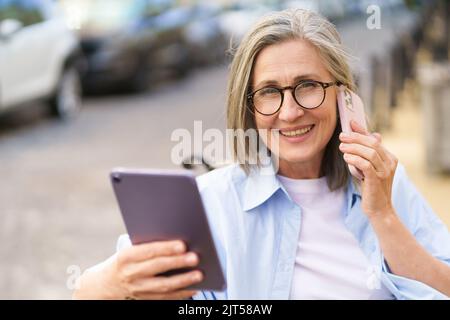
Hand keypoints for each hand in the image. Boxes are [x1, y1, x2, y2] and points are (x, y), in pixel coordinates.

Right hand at [77, 240, 203, 299]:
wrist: (104, 285)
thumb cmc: (125, 261)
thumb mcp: (130, 251)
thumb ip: (149, 246)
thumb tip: (177, 242)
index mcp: (127, 257)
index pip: (149, 251)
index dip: (166, 248)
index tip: (182, 245)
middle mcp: (131, 274)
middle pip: (158, 267)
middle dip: (178, 263)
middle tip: (195, 257)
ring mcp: (137, 289)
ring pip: (163, 286)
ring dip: (183, 281)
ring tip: (199, 275)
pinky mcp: (144, 300)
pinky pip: (165, 298)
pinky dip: (180, 294)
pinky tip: (193, 288)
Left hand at [339, 120, 397, 217]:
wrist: (379, 209)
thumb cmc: (372, 188)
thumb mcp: (371, 169)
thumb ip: (369, 154)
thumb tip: (371, 135)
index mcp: (390, 158)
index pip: (375, 140)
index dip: (362, 130)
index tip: (351, 123)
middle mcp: (390, 163)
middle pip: (372, 143)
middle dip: (356, 137)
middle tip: (342, 136)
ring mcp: (385, 172)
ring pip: (369, 152)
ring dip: (353, 148)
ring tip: (342, 147)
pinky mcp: (376, 180)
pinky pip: (365, 164)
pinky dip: (354, 159)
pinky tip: (346, 157)